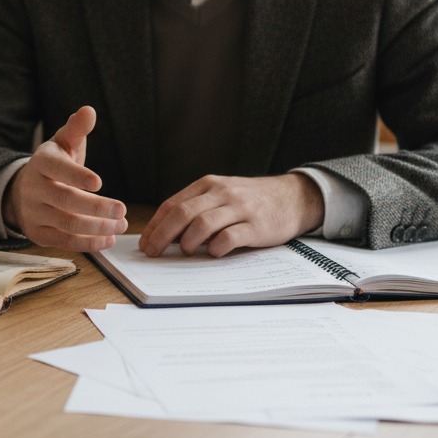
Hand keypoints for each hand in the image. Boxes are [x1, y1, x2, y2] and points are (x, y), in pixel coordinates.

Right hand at [2, 106, 127, 250]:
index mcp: (42, 162)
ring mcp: (33, 212)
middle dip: (97, 208)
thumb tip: (88, 111)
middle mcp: (34, 188)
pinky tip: (108, 239)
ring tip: (121, 225)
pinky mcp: (37, 233)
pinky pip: (64, 242)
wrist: (24, 190)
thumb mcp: (62, 143)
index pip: (58, 169)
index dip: (77, 176)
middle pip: (66, 200)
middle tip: (122, 210)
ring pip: (67, 224)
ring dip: (97, 227)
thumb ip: (76, 129)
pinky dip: (88, 243)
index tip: (99, 182)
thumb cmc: (54, 164)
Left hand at [139, 172, 323, 257]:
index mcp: (208, 185)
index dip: (156, 225)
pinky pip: (230, 237)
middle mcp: (221, 193)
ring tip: (185, 252)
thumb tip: (165, 233)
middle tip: (153, 252)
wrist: (292, 197)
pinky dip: (216, 247)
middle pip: (182, 213)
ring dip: (187, 241)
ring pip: (203, 223)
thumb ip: (198, 207)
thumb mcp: (221, 194)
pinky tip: (213, 253)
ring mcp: (239, 208)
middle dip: (163, 235)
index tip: (146, 242)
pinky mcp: (256, 226)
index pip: (173, 204)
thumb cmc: (250, 200)